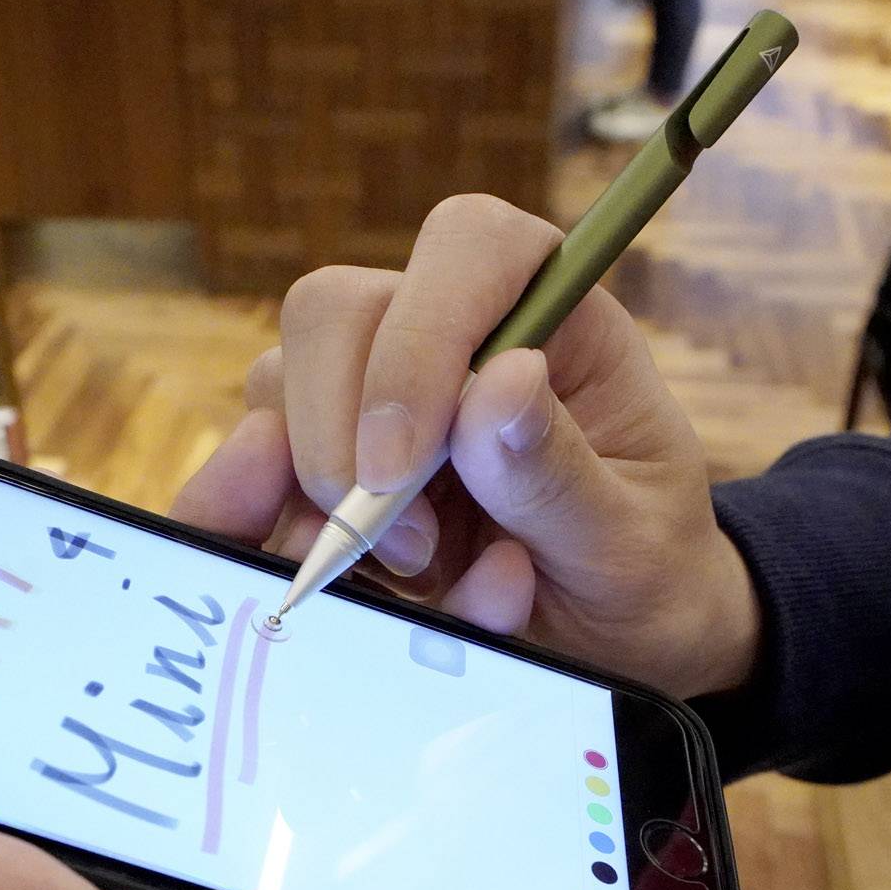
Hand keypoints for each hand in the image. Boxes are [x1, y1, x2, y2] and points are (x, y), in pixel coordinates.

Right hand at [172, 194, 760, 699]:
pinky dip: (275, 537)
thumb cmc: (640, 570)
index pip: (467, 245)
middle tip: (410, 549)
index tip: (406, 462)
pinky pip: (250, 481)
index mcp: (549, 312)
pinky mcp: (326, 468)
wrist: (615, 643)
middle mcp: (447, 335)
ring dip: (313, 496)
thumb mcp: (629, 542)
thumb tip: (499, 383)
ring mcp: (371, 397)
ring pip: (274, 392)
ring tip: (408, 576)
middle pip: (333, 311)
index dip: (419, 335)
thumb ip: (561, 475)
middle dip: (339, 433)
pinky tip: (347, 590)